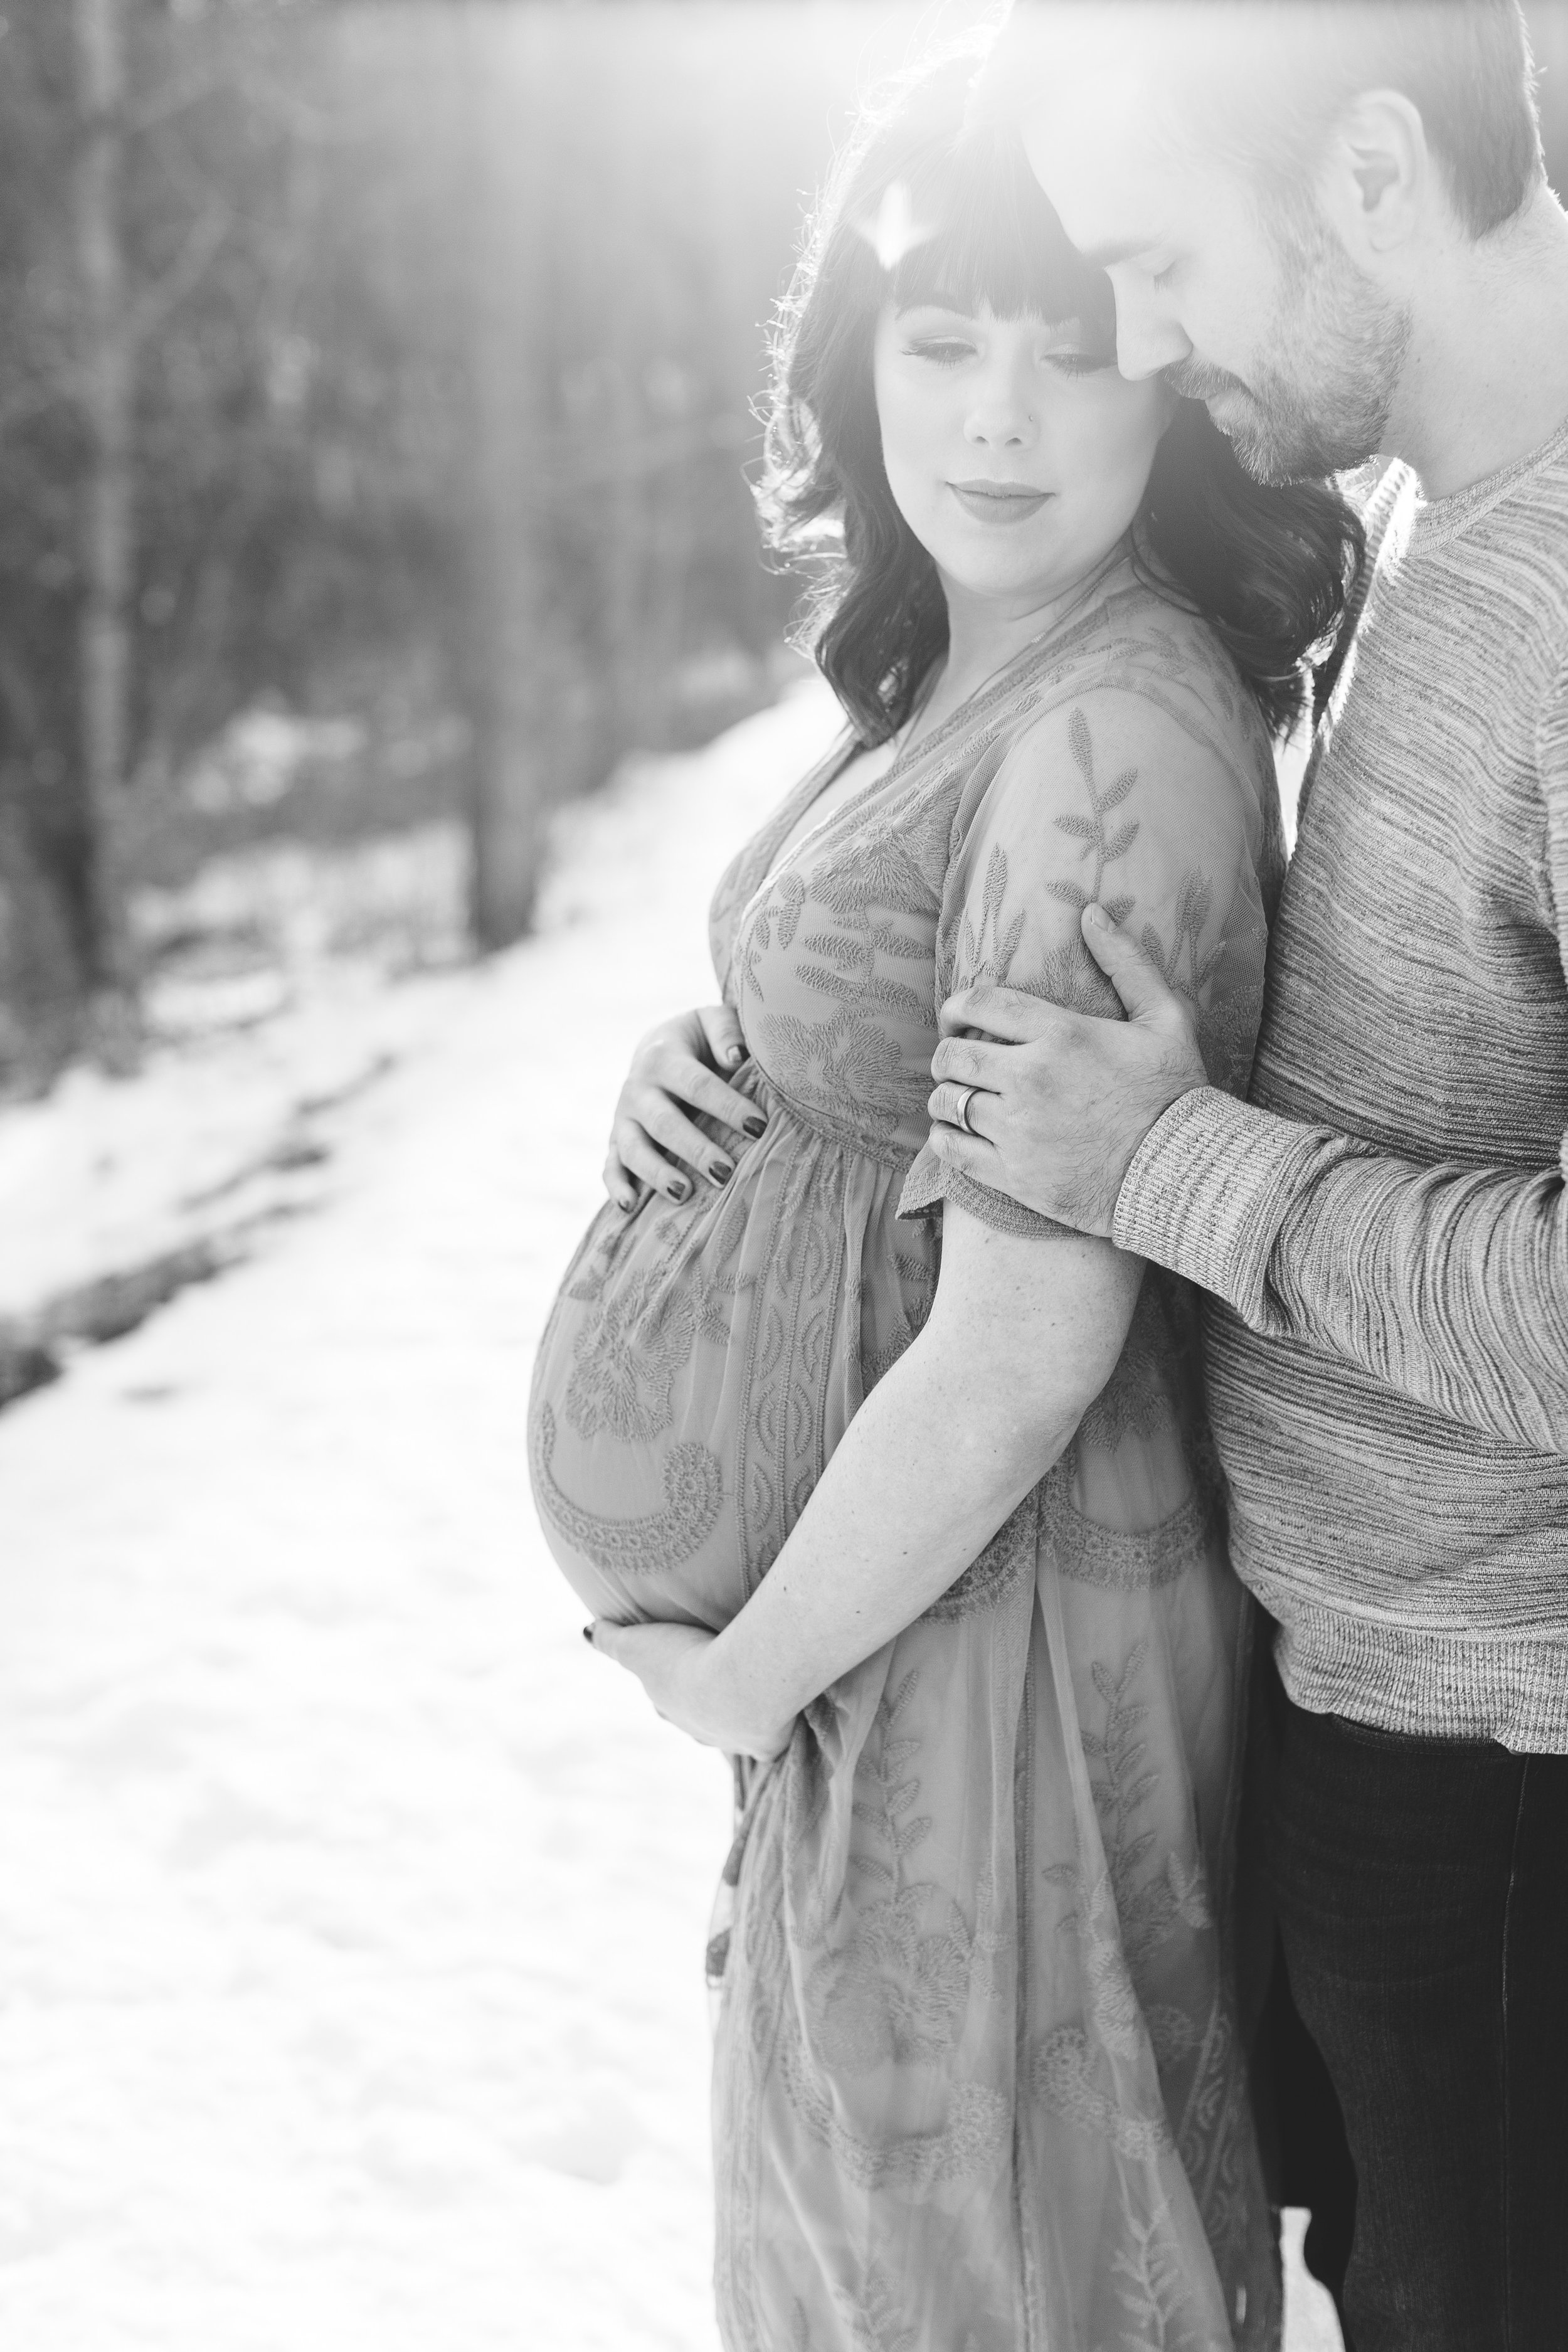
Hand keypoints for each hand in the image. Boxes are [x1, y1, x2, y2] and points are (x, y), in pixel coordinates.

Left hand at [585, 1619, 792, 1760]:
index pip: (664, 1698)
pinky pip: (769, 1746)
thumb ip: (611, 1638)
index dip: (670, 1684)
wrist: (738, 1683)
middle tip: (721, 1678)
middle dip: (705, 1703)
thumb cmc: (685, 1659)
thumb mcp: (636, 1644)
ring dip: (738, 1717)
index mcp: (668, 1706)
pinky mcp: (766, 1746)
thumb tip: (586, 1631)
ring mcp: (732, 1741)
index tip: (681, 1667)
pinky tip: (782, 1726)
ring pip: (731, 1731)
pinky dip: (773, 1736)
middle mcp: (697, 1728)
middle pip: (698, 1716)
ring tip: (752, 1694)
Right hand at [604, 1005, 764, 1212]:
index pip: (698, 1085)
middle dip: (694, 1149)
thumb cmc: (699, 1039)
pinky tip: (631, 1207)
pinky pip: (610, 1165)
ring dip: (657, 1174)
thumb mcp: (712, 1020)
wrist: (656, 1046)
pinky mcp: (615, 1139)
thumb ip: (726, 1031)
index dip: (727, 1106)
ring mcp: (623, 1117)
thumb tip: (736, 1056)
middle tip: (725, 1172)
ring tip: (684, 1194)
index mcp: (664, 1057)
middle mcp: (638, 1088)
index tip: (758, 1127)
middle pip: (665, 1123)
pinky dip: (616, 1187)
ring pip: (633, 1149)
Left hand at [927, 904, 1207, 1235]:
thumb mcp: (1166, 1016)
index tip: (954, 1015)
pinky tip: (955, 1132)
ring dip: (945, 1095)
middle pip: (953, 1056)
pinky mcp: (1015, 1175)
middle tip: (956, 1058)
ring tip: (957, 1095)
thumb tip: (1091, 913)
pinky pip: (953, 1150)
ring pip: (948, 1102)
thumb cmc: (1175, 1091)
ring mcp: (1019, 1130)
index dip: (956, 1006)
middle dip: (946, 1052)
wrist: (1181, 1172)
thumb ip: (1126, 962)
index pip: (981, 1005)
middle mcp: (1031, 1079)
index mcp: (1062, 1035)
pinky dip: (945, 1137)